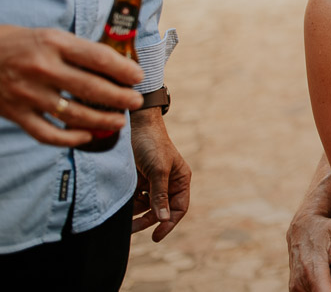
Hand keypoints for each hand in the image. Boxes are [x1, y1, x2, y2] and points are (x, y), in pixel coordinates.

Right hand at [0, 24, 143, 146]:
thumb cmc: (24, 44)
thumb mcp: (52, 37)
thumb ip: (80, 51)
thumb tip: (118, 64)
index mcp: (54, 44)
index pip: (98, 58)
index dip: (123, 70)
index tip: (138, 77)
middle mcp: (42, 68)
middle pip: (90, 88)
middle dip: (119, 98)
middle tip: (135, 101)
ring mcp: (28, 94)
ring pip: (72, 114)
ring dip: (101, 120)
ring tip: (119, 121)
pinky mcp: (16, 113)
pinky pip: (47, 133)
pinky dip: (70, 138)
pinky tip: (86, 135)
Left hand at [130, 109, 190, 240]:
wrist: (134, 125)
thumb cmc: (152, 144)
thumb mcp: (158, 170)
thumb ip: (160, 195)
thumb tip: (163, 219)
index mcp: (180, 179)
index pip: (179, 208)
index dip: (169, 223)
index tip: (156, 236)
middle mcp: (167, 183)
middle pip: (160, 210)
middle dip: (147, 220)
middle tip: (131, 230)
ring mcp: (151, 182)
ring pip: (144, 207)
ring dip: (134, 214)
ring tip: (122, 219)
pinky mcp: (136, 180)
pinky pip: (133, 199)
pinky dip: (127, 205)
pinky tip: (120, 207)